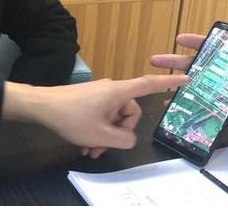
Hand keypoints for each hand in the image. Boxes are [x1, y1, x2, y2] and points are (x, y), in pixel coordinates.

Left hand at [3, 75, 188, 156]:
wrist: (41, 106)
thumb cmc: (72, 117)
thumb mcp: (100, 134)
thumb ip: (123, 139)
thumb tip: (128, 138)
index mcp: (119, 92)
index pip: (149, 84)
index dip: (168, 82)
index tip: (186, 78)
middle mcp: (112, 89)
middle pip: (129, 112)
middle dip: (118, 133)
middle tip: (101, 148)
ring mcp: (99, 94)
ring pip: (113, 118)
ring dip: (105, 136)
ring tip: (89, 149)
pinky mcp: (89, 99)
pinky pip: (101, 116)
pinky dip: (96, 130)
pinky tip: (84, 144)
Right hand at [151, 33, 227, 135]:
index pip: (216, 49)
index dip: (198, 42)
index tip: (181, 39)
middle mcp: (225, 76)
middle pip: (197, 66)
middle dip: (176, 61)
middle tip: (156, 60)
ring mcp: (221, 92)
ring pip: (194, 84)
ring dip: (176, 83)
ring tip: (157, 83)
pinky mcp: (221, 108)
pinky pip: (199, 104)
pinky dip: (185, 105)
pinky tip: (171, 105)